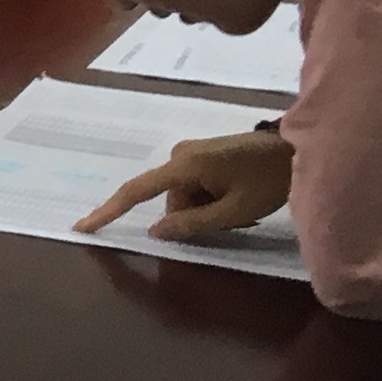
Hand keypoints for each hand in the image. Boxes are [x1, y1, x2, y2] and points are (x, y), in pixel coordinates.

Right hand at [78, 128, 292, 243]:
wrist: (299, 148)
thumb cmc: (269, 180)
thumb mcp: (235, 211)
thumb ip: (192, 224)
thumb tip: (155, 232)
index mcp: (186, 165)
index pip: (136, 191)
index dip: (109, 211)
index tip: (83, 228)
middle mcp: (181, 154)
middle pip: (169, 201)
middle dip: (193, 217)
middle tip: (234, 218)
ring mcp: (192, 152)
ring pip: (182, 197)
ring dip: (205, 209)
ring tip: (241, 207)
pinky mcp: (203, 154)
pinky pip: (193, 186)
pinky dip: (209, 199)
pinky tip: (237, 196)